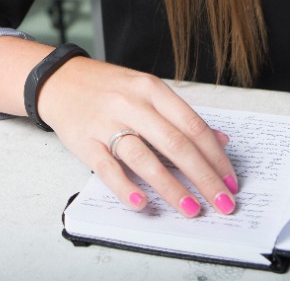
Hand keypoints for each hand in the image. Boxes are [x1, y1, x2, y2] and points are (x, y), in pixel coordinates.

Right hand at [35, 57, 238, 216]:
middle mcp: (132, 104)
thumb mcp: (146, 91)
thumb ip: (180, 116)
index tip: (231, 181)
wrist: (58, 80)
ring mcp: (107, 123)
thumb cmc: (107, 88)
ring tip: (191, 209)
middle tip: (223, 203)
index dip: (215, 156)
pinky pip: (108, 168)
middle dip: (204, 177)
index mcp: (152, 90)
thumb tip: (220, 141)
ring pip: (145, 158)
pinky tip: (142, 204)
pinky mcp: (85, 142)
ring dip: (171, 188)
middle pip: (175, 144)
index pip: (193, 126)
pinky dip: (126, 187)